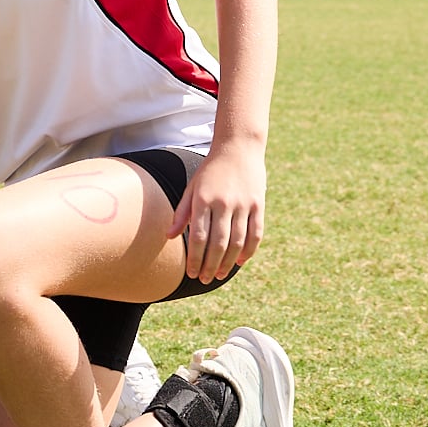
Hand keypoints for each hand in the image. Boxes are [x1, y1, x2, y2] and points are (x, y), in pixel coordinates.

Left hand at [172, 140, 265, 285]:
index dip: (194, 258)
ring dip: (228, 263)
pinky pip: (256, 234)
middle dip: (209, 265)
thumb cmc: (211, 171)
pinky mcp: (259, 205)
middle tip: (203, 279)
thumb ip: (181, 213)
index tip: (190, 273)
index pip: (198, 236)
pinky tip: (240, 262)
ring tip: (218, 275)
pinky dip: (249, 251)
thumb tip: (168, 236)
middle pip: (218, 243)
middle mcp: (224, 203)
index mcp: (204, 199)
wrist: (238, 148)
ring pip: (237, 242)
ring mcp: (244, 204)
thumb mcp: (192, 187)